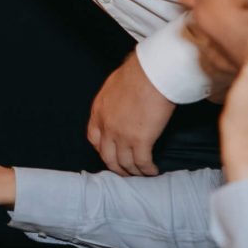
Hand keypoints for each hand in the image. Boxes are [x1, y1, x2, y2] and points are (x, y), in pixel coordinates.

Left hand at [87, 52, 175, 175]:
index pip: (94, 139)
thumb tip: (123, 105)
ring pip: (124, 163)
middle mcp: (106, 126)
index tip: (111, 154)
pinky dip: (147, 169)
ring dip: (133, 172)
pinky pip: (141, 162)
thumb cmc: (138, 74)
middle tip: (126, 171)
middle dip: (117, 167)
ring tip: (142, 174)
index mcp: (98, 112)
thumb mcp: (114, 87)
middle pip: (107, 156)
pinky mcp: (140, 140)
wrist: (151, 74)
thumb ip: (114, 101)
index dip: (102, 150)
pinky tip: (153, 171)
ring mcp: (121, 135)